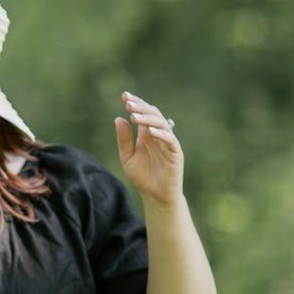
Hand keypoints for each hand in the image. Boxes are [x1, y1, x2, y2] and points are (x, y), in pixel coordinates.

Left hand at [114, 89, 183, 204]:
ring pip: (161, 123)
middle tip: (128, 104)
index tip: (124, 96)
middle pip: (153, 114)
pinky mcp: (175, 153)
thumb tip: (118, 118)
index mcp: (147, 134)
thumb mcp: (127, 157)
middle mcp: (158, 135)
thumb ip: (124, 140)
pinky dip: (160, 133)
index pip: (143, 113)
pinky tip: (148, 131)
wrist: (155, 196)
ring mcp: (168, 143)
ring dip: (148, 118)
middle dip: (140, 107)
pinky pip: (169, 139)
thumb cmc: (143, 177)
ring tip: (134, 115)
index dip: (136, 103)